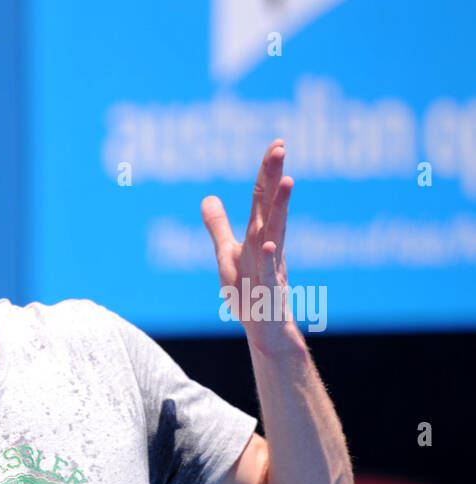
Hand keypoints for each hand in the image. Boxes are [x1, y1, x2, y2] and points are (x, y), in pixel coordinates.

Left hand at [202, 138, 293, 337]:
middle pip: (270, 207)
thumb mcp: (227, 255)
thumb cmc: (249, 292)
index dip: (266, 172)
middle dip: (274, 177)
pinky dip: (269, 259)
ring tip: (287, 180)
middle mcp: (268, 246)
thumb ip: (218, 226)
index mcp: (259, 236)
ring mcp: (270, 268)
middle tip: (280, 146)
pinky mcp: (268, 292)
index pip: (263, 199)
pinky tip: (269, 244)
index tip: (277, 142)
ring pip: (275, 233)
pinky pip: (268, 273)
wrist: (267, 331)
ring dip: (279, 209)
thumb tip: (207, 197)